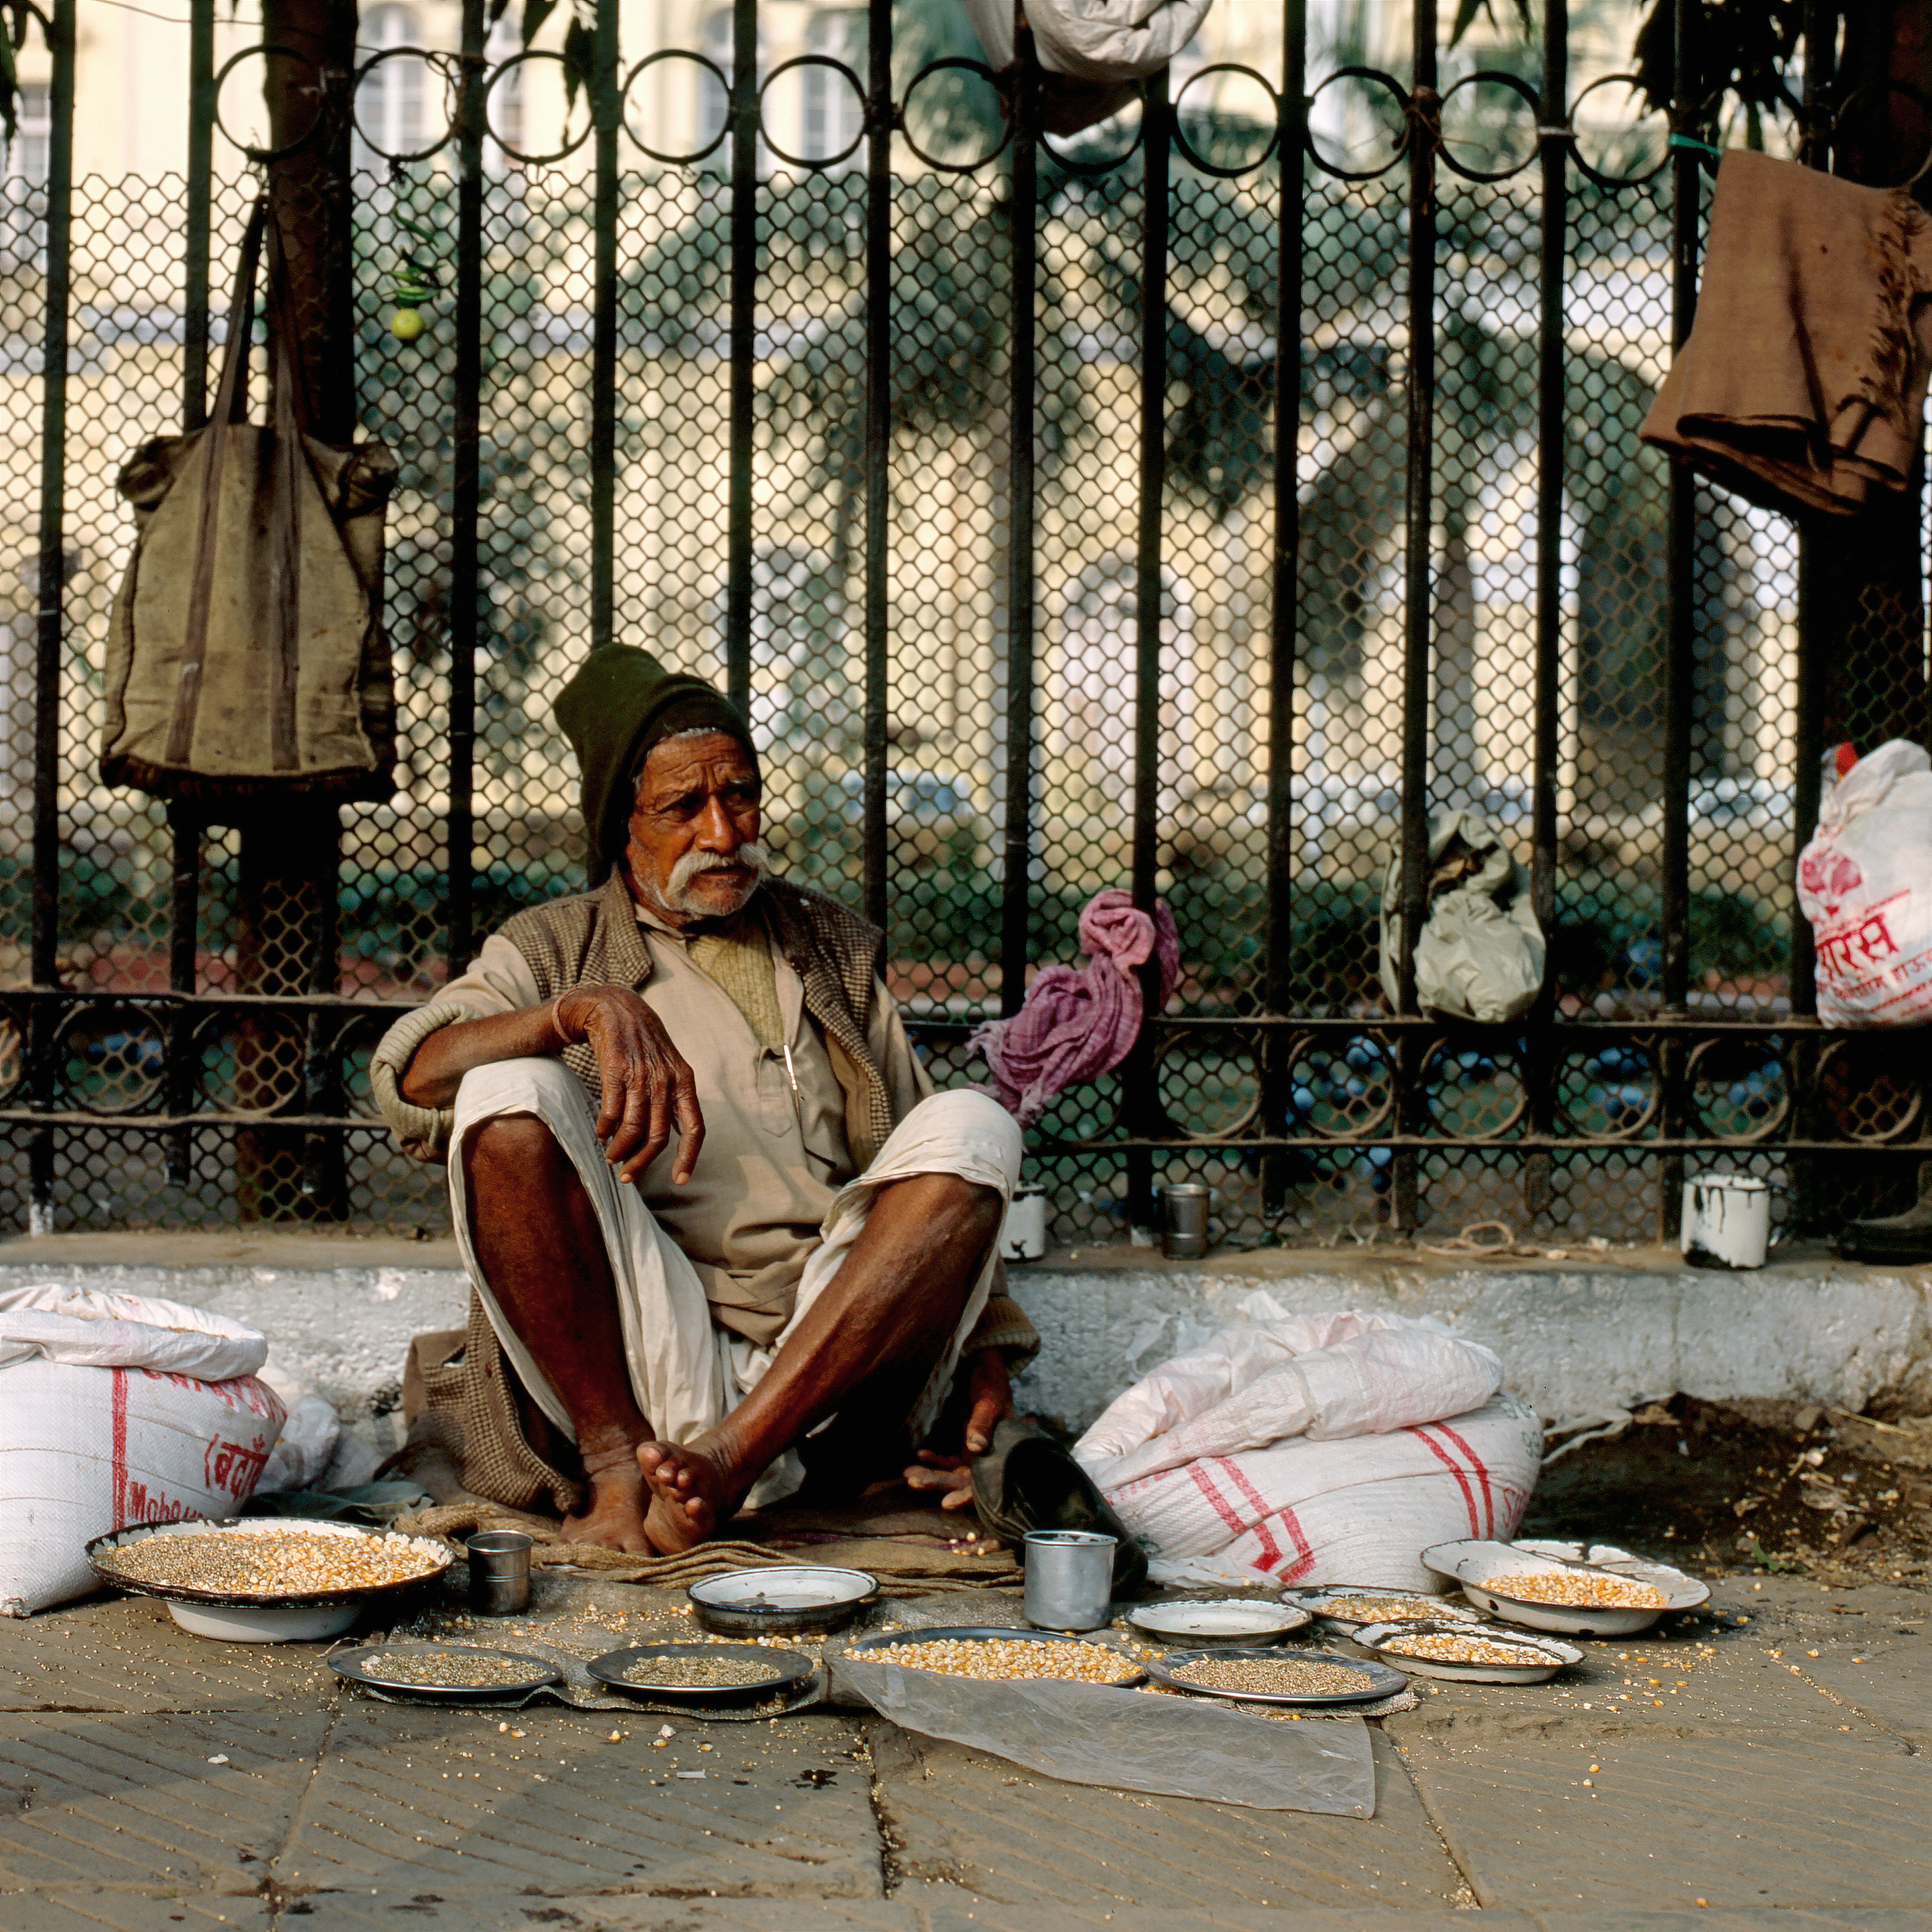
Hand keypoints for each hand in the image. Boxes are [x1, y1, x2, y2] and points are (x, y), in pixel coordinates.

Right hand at [553, 985, 704, 1185]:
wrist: (617, 1009)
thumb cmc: (644, 1046)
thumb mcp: (669, 1068)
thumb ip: (672, 1100)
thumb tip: (670, 1138)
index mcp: (685, 1082)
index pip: (695, 1128)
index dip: (688, 1157)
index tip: (680, 1180)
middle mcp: (666, 1081)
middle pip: (658, 1136)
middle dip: (641, 1162)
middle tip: (628, 1176)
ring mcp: (640, 1075)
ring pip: (633, 1128)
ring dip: (620, 1150)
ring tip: (612, 1157)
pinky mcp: (615, 1070)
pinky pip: (611, 1111)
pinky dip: (605, 1129)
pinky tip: (601, 1134)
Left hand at [901, 1349, 1014, 1511]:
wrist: (985, 1369)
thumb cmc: (992, 1384)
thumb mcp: (989, 1401)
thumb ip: (982, 1423)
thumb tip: (976, 1447)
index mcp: (1002, 1453)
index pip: (985, 1483)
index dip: (966, 1496)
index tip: (946, 1503)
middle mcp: (990, 1459)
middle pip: (964, 1480)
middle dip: (938, 1483)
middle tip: (914, 1482)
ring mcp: (977, 1455)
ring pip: (953, 1473)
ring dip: (932, 1475)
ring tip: (909, 1475)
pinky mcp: (965, 1447)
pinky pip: (948, 1460)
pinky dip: (934, 1459)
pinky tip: (920, 1455)